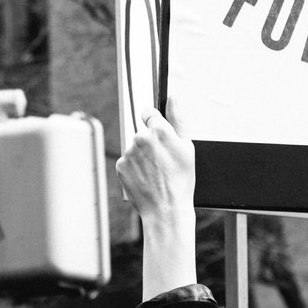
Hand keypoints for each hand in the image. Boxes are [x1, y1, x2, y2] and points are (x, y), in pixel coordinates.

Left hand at [120, 106, 197, 297]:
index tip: (160, 135)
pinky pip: (127, 161)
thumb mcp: (187, 148)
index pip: (149, 113)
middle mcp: (140, 138)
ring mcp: (128, 152)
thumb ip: (178, 119)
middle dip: (150, 143)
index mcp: (158, 130)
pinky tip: (146, 178)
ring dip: (143, 156)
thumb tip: (173, 98)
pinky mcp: (120, 165)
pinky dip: (134, 168)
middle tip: (163, 161)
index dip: (156, 124)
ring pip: (135, 148)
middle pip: (143, 132)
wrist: (166, 209)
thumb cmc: (180, 181)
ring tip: (156, 172)